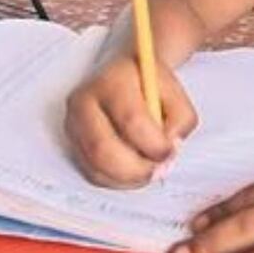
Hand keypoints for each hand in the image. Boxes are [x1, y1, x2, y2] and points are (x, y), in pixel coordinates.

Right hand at [64, 54, 198, 188]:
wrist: (125, 74)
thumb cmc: (149, 85)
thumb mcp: (175, 93)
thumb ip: (181, 120)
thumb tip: (171, 149)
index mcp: (112, 81)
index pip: (131, 120)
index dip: (154, 144)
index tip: (171, 152)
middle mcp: (85, 101)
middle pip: (102, 149)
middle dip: (136, 170)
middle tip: (158, 171)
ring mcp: (73, 123)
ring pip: (95, 166)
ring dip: (127, 178)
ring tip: (148, 170)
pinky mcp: (72, 142)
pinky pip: (92, 173)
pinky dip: (116, 180)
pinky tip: (133, 170)